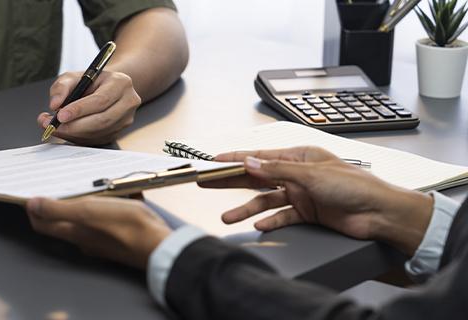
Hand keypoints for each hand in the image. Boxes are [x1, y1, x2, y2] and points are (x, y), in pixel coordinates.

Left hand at [26, 196, 170, 268]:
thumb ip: (58, 209)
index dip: (33, 210)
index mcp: (74, 231)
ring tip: (87, 182)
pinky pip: (110, 214)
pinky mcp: (121, 232)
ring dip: (85, 200)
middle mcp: (85, 237)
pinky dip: (110, 201)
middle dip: (57, 202)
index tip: (28, 194)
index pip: (43, 224)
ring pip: (87, 216)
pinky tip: (118, 189)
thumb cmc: (125, 228)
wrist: (161, 245)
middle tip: (55, 185)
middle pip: (63, 219)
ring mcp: (103, 236)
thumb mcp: (87, 212)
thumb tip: (31, 205)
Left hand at [36, 71, 140, 144]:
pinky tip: (65, 131)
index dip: (80, 110)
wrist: (105, 89)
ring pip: (98, 132)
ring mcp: (125, 120)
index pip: (101, 100)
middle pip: (102, 120)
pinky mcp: (118, 132)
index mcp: (120, 83)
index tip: (60, 115)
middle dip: (74, 126)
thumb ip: (61, 87)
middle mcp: (128, 102)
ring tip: (54, 127)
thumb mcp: (73, 77)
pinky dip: (77, 138)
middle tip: (53, 125)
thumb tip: (55, 104)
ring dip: (74, 133)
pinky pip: (96, 139)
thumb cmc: (89, 82)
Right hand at [200, 146, 433, 255]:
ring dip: (247, 208)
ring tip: (228, 216)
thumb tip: (250, 162)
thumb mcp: (311, 174)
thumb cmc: (356, 186)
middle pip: (258, 177)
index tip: (214, 161)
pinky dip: (269, 221)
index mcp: (300, 156)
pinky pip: (281, 216)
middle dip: (232, 181)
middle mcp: (298, 174)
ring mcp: (301, 194)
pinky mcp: (307, 213)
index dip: (236, 158)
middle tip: (209, 183)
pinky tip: (257, 225)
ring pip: (266, 200)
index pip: (260, 156)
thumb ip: (277, 170)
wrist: (380, 214)